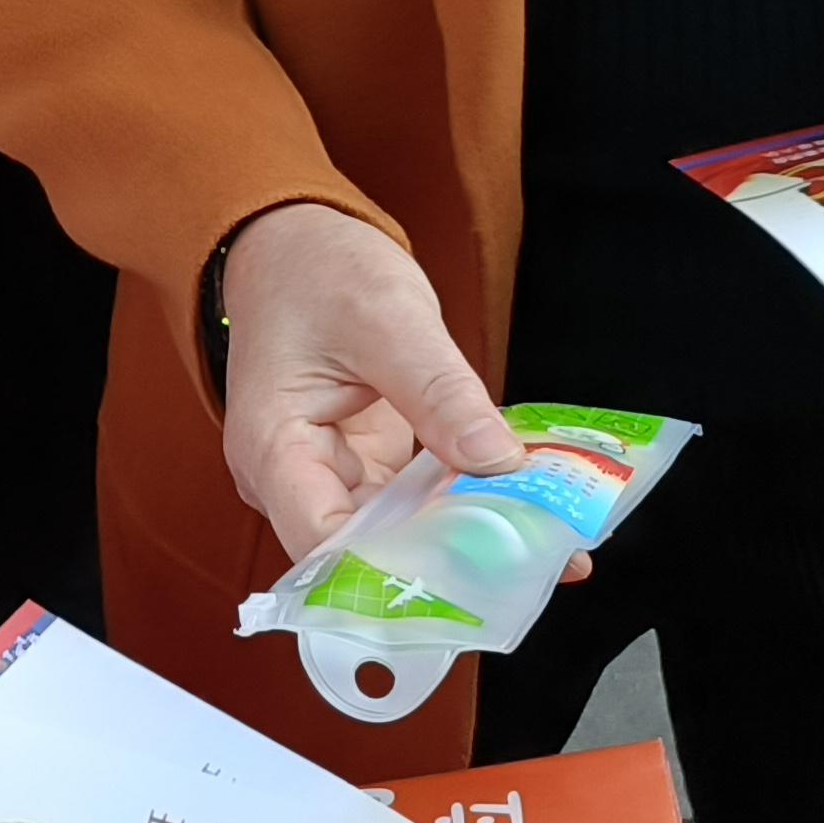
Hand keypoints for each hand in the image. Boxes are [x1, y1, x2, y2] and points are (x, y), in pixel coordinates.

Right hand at [217, 201, 524, 559]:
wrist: (292, 243)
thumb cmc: (314, 270)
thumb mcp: (387, 317)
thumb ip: (440, 392)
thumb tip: (498, 461)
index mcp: (273, 450)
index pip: (325, 547)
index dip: (395, 576)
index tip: (475, 580)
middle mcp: (294, 480)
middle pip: (367, 553)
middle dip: (451, 565)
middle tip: (537, 566)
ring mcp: (332, 476)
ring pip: (400, 537)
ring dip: (468, 540)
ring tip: (549, 544)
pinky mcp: (365, 468)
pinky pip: (417, 506)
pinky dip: (466, 506)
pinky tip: (524, 509)